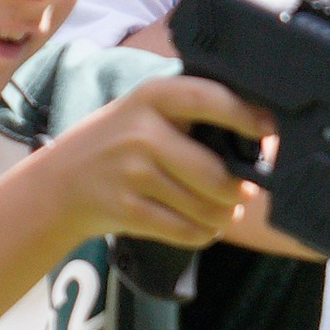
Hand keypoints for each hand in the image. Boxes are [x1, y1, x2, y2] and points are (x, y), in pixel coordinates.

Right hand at [48, 75, 271, 247]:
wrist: (60, 182)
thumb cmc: (119, 143)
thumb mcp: (146, 112)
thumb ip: (193, 114)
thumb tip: (261, 137)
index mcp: (153, 96)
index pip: (210, 99)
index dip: (246, 117)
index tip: (268, 133)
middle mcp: (141, 131)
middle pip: (214, 173)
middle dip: (239, 190)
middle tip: (245, 193)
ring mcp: (131, 171)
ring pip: (203, 207)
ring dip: (222, 216)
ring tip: (223, 212)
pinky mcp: (126, 208)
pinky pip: (184, 230)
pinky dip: (202, 234)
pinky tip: (202, 227)